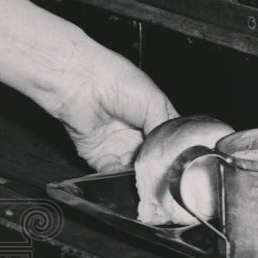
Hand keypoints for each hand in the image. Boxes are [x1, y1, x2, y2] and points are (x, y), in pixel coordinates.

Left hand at [52, 50, 177, 172]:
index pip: (169, 139)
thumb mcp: (156, 102)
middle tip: (158, 168)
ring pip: (133, 169)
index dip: (173, 149)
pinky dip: (117, 176)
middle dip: (154, 165)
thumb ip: (164, 131)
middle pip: (152, 158)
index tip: (176, 159)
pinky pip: (111, 173)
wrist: (81, 84)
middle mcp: (136, 132)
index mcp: (154, 116)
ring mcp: (118, 145)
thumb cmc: (118, 81)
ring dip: (136, 173)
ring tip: (141, 172)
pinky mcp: (98, 155)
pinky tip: (121, 170)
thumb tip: (165, 153)